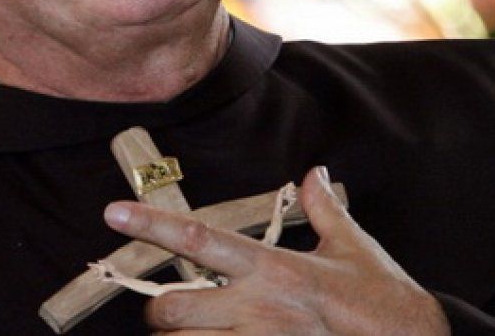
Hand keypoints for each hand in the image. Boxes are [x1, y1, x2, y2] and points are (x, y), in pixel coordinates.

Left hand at [104, 167, 449, 334]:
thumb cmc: (381, 299)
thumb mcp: (352, 248)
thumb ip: (323, 210)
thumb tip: (314, 174)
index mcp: (272, 268)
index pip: (199, 238)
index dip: (151, 224)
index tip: (113, 212)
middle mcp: (258, 308)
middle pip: (170, 310)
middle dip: (161, 313)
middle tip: (173, 311)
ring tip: (205, 333)